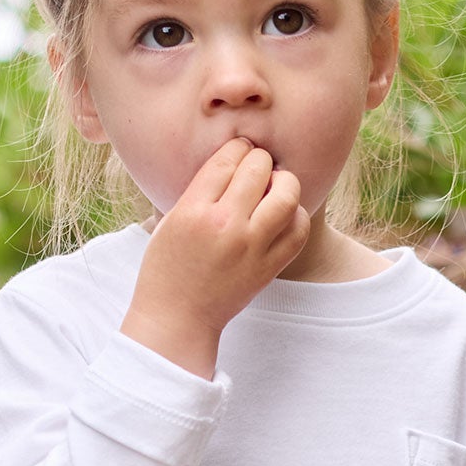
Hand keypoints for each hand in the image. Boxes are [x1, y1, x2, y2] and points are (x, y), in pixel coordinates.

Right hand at [121, 138, 309, 376]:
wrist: (178, 318)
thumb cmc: (167, 266)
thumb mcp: (170, 219)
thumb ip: (199, 189)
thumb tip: (231, 158)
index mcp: (194, 210)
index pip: (228, 157)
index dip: (238, 147)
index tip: (239, 151)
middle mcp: (225, 225)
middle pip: (259, 167)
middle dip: (260, 160)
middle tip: (257, 168)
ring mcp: (251, 248)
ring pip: (287, 194)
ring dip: (285, 183)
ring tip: (275, 188)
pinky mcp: (268, 268)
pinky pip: (298, 230)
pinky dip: (296, 215)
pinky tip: (283, 216)